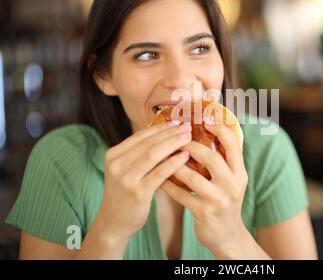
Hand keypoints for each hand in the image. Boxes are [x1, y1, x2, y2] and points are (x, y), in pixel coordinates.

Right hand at [95, 120, 191, 242]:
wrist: (113, 222)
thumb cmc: (125, 194)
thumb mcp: (125, 170)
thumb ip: (138, 154)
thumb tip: (165, 135)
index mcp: (113, 155)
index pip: (140, 136)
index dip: (160, 127)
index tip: (177, 121)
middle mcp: (117, 164)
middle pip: (148, 142)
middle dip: (170, 133)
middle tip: (187, 126)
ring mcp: (126, 179)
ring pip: (153, 154)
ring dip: (173, 143)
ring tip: (189, 137)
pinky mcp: (138, 192)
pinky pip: (160, 173)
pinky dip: (174, 162)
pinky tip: (185, 156)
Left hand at [160, 118, 249, 256]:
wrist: (228, 236)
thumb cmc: (225, 201)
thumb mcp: (233, 181)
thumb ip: (225, 161)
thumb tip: (211, 132)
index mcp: (240, 173)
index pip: (234, 144)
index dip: (219, 128)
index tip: (205, 117)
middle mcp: (233, 185)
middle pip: (212, 158)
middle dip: (191, 146)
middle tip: (177, 138)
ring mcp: (219, 200)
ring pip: (193, 176)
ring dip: (174, 164)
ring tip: (163, 155)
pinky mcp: (204, 213)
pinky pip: (181, 195)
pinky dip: (168, 185)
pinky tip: (159, 178)